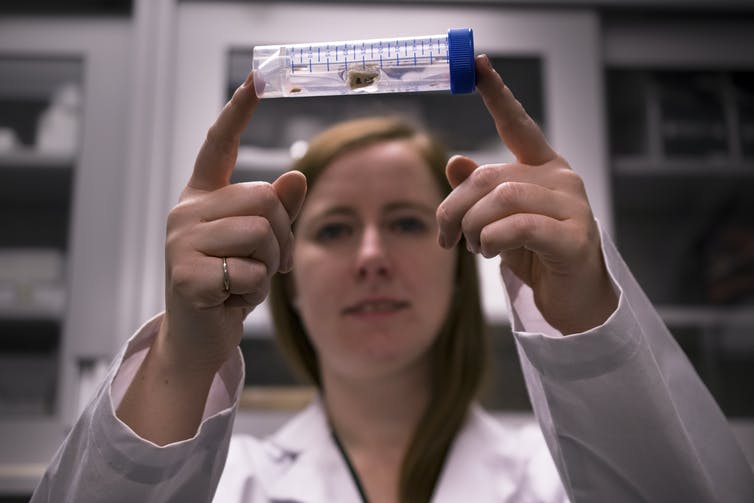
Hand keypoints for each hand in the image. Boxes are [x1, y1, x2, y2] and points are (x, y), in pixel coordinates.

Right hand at [161, 71, 306, 369]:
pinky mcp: (186, 275)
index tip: (256, 76)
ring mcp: (180, 242)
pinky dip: (255, 291)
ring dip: (271, 264)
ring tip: (248, 281)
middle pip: (262, 198)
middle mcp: (185, 212)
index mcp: (201, 198)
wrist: (200, 337)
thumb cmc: (232, 284)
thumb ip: (277, 210)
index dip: (237, 112)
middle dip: (282, 236)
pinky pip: (251, 271)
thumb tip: (297, 175)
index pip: (218, 146)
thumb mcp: (260, 244)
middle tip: (270, 263)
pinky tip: (231, 300)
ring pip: (261, 232)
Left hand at [436, 55, 616, 333]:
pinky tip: (492, 253)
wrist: (570, 300)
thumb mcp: (498, 220)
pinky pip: (519, 226)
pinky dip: (494, 240)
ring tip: (476, 248)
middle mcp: (561, 179)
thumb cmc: (533, 255)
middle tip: (447, 237)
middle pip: (489, 175)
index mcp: (543, 168)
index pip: (517, 124)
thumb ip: (479, 192)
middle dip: (454, 208)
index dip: (497, 94)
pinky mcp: (574, 238)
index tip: (477, 63)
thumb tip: (455, 162)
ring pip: (501, 198)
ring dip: (474, 227)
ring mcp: (573, 207)